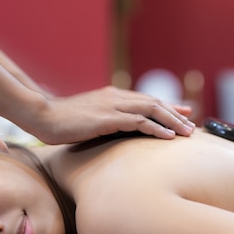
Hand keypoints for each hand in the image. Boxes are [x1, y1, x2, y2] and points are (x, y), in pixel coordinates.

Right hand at [31, 86, 194, 143]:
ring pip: (151, 110)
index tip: (183, 112)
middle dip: (175, 113)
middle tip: (192, 124)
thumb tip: (114, 130)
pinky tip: (168, 137)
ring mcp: (112, 106)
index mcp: (111, 96)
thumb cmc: (60, 122)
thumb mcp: (86, 119)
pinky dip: (157, 129)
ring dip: (172, 121)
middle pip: (153, 103)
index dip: (166, 106)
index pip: (145, 100)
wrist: (41, 116)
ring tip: (187, 132)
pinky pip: (139, 122)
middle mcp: (115, 97)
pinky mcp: (108, 118)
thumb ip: (103, 121)